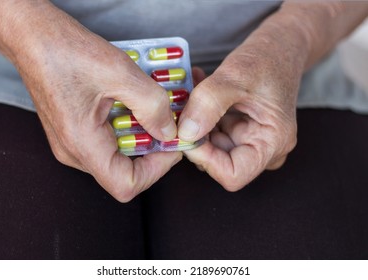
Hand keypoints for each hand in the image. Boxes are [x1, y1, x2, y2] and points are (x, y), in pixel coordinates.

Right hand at [14, 5, 179, 201]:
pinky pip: (108, 142)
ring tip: (156, 111)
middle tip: (169, 124)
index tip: (172, 144)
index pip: (125, 185)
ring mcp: (72, 144)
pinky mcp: (75, 132)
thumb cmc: (66, 51)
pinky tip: (136, 106)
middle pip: (124, 172)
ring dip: (142, 138)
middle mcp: (74, 152)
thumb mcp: (120, 73)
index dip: (156, 170)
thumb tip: (170, 132)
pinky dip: (128, 129)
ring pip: (118, 157)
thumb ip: (151, 105)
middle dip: (153, 151)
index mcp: (81, 144)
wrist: (32, 38)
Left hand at [179, 22, 307, 190]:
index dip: (206, 160)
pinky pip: (211, 132)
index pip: (233, 174)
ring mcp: (250, 140)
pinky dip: (199, 114)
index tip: (186, 135)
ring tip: (189, 92)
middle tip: (180, 110)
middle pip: (218, 161)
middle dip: (195, 137)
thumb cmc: (268, 58)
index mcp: (273, 142)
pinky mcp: (238, 130)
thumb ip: (209, 104)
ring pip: (210, 146)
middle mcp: (263, 148)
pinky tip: (196, 89)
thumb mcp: (236, 75)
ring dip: (194, 122)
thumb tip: (184, 134)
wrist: (282, 45)